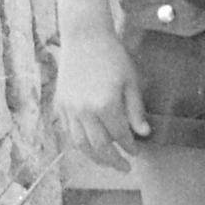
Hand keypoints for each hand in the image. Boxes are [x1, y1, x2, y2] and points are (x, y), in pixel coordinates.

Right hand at [54, 31, 149, 171]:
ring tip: (107, 162)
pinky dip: (80, 143)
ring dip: (95, 157)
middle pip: (99, 147)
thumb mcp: (131, 81)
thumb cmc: (112, 56)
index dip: (130, 147)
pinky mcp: (60, 105)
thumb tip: (144, 133)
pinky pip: (69, 132)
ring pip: (81, 144)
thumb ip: (136, 110)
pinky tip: (90, 146)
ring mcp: (69, 109)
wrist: (84, 36)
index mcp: (106, 105)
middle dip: (113, 161)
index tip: (137, 152)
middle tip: (124, 168)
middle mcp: (84, 111)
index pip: (120, 136)